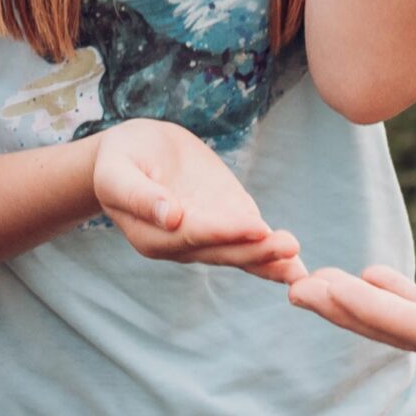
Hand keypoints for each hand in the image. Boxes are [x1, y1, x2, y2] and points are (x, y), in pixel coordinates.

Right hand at [93, 118, 303, 281]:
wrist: (135, 151)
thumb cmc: (120, 158)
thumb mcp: (116, 170)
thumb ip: (138, 194)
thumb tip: (170, 216)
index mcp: (152, 236)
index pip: (191, 235)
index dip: (222, 231)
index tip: (253, 227)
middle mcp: (181, 245)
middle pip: (221, 251)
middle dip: (257, 250)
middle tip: (289, 247)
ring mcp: (206, 235)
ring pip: (240, 253)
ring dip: (270, 258)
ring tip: (298, 264)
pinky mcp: (226, 221)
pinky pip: (249, 241)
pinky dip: (271, 251)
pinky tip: (295, 262)